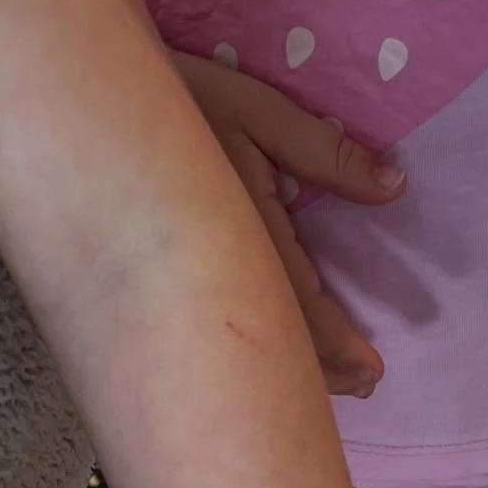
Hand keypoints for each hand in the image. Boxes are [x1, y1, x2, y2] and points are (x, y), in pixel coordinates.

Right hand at [172, 52, 403, 395]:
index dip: (338, 346)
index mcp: (244, 233)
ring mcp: (192, 277)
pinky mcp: (175, 277)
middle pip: (273, 340)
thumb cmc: (185, 100)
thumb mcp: (259, 112)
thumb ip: (326, 152)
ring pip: (246, 342)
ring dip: (295, 367)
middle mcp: (216, 267)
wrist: (95, 104)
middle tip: (365, 386)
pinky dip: (262, 347)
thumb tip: (393, 187)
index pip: (299, 307)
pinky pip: (225, 325)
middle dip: (322, 372)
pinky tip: (281, 356)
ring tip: (339, 383)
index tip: (373, 371)